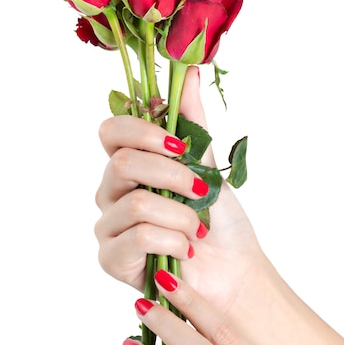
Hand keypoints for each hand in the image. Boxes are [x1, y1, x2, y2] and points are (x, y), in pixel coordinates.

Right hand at [95, 65, 267, 313]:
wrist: (234, 272)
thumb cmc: (219, 221)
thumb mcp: (208, 165)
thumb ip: (193, 122)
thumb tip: (189, 72)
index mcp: (131, 165)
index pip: (111, 131)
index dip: (142, 131)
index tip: (180, 145)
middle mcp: (112, 192)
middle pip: (122, 163)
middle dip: (172, 175)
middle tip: (201, 191)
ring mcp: (109, 226)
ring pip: (136, 203)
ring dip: (180, 216)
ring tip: (197, 230)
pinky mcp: (111, 259)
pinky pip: (137, 238)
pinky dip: (173, 243)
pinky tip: (185, 251)